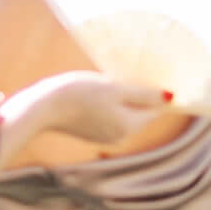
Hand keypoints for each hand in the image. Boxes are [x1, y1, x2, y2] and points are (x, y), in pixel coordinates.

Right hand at [14, 72, 172, 146]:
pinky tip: (98, 89)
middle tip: (132, 73)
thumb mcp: (115, 89)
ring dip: (123, 97)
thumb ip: (143, 95)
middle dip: (140, 94)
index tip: (154, 76)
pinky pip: (108, 115)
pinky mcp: (89, 131)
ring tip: (113, 79)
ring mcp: (103, 136)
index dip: (157, 92)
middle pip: (140, 112)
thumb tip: (170, 98)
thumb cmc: (79, 94)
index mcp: (129, 127)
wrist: (40, 107)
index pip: (155, 110)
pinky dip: (109, 103)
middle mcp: (119, 136)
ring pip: (124, 112)